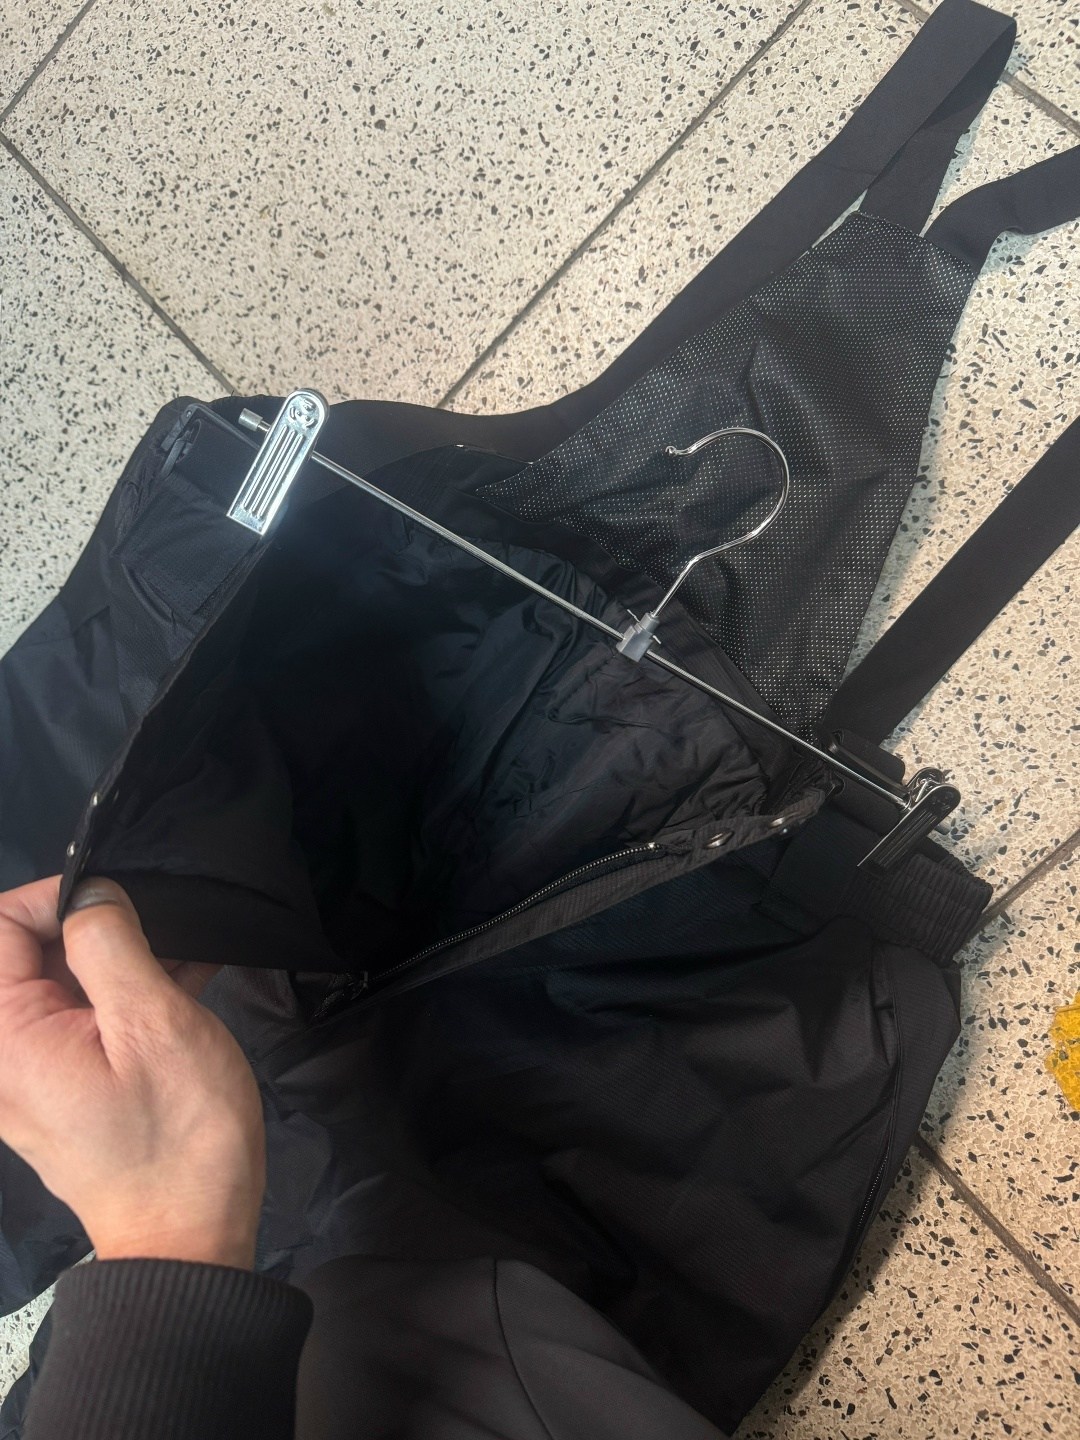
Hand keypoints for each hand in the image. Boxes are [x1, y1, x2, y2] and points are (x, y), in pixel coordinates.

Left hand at [0, 876, 264, 1268]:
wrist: (192, 1236)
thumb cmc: (176, 1131)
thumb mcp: (153, 1023)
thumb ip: (109, 943)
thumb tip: (89, 891)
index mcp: (6, 1034)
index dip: (57, 898)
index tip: (121, 905)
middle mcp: (3, 1054)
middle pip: (24, 953)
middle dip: (93, 928)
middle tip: (162, 936)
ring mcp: (32, 1074)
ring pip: (60, 981)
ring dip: (119, 960)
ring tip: (184, 959)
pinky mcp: (65, 1087)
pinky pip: (81, 1018)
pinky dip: (125, 993)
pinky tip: (185, 984)